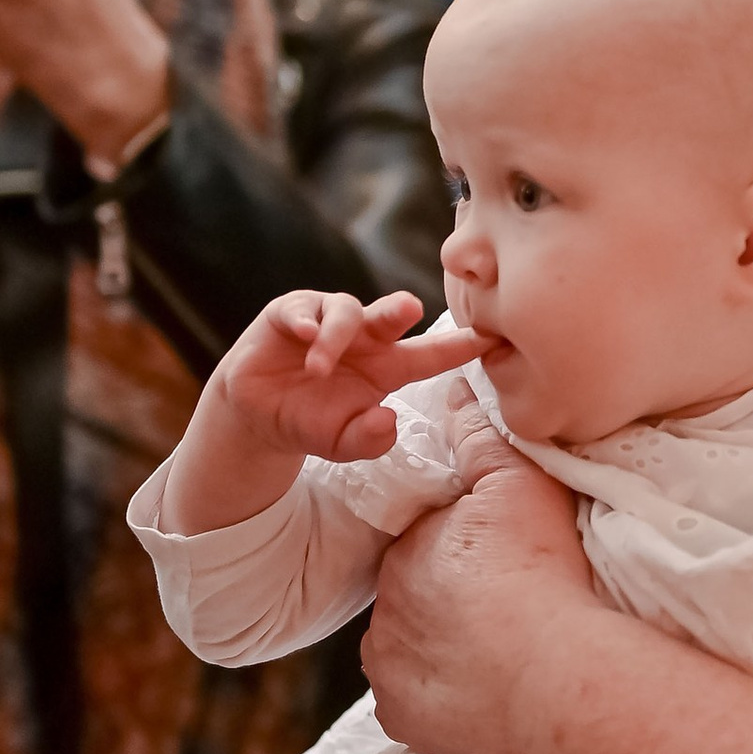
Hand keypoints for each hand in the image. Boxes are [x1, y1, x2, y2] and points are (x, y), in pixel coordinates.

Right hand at [217, 291, 471, 467]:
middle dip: (402, 308)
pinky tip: (304, 335)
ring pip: (346, 312)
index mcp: (388, 367)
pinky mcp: (292, 314)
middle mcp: (366, 338)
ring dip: (335, 338)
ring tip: (317, 369)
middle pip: (392, 316)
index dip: (461, 346)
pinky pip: (303, 308)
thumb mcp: (341, 445)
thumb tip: (385, 419)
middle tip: (409, 309)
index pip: (432, 354)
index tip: (493, 338)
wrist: (259, 417)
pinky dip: (305, 320)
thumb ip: (368, 441)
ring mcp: (329, 321)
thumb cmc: (312, 423)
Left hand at [361, 445, 591, 753]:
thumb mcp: (517, 483)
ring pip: (410, 652)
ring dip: (441, 652)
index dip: (460, 552)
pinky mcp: (401, 716)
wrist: (548, 674)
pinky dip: (440, 700)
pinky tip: (479, 694)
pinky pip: (414, 703)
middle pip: (414, 599)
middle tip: (500, 609)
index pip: (426, 545)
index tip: (497, 563)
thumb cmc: (537, 573)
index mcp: (408, 549)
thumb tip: (453, 390)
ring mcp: (388, 667)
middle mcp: (384, 607)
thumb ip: (480, 437)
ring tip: (496, 657)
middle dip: (444, 602)